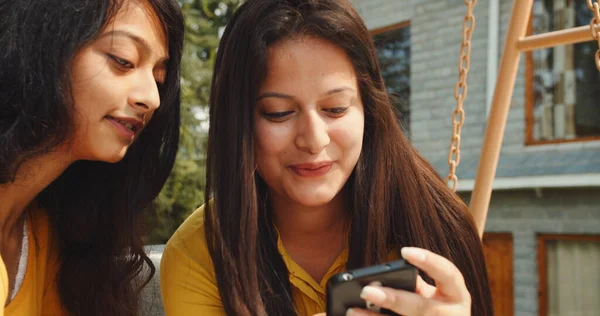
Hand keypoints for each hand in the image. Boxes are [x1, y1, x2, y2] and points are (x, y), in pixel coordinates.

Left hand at [346, 247, 470, 315]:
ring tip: (352, 310)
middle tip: (366, 291)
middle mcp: (453, 315)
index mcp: (456, 295)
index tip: (404, 251)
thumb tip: (381, 280)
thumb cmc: (437, 309)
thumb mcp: (433, 295)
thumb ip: (416, 285)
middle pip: (422, 308)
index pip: (449, 274)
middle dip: (394, 299)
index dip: (429, 261)